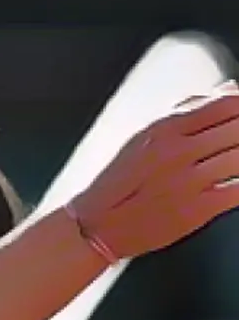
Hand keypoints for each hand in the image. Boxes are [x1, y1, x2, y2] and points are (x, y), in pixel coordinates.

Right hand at [75, 83, 238, 258]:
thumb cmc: (117, 185)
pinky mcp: (197, 210)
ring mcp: (189, 181)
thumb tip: (226, 92)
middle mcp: (179, 151)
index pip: (226, 104)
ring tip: (235, 160)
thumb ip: (185, 115)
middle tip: (236, 140)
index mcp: (164, 129)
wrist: (95, 226)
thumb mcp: (143, 138)